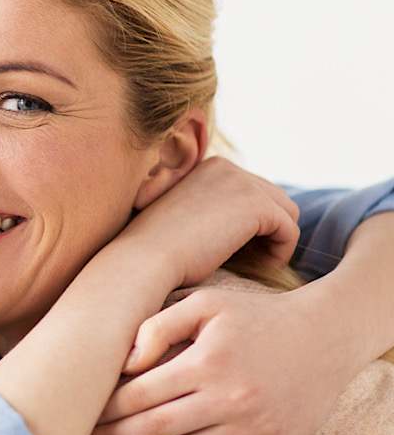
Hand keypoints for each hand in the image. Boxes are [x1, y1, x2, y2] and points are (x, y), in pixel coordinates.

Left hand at [84, 284, 348, 434]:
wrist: (327, 338)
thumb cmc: (256, 316)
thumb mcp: (208, 303)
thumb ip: (160, 324)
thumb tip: (123, 360)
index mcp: (207, 361)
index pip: (142, 392)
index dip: (107, 408)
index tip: (79, 417)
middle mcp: (228, 397)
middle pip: (155, 428)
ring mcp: (250, 426)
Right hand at [123, 156, 299, 289]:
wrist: (144, 259)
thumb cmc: (156, 250)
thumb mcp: (184, 218)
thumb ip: (212, 211)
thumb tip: (241, 227)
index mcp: (209, 167)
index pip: (253, 190)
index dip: (254, 222)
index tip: (243, 249)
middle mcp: (227, 167)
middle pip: (274, 198)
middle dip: (269, 228)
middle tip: (255, 258)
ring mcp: (242, 183)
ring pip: (286, 212)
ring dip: (277, 238)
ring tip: (259, 262)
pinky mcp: (256, 206)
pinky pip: (289, 230)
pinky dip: (281, 251)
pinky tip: (262, 267)